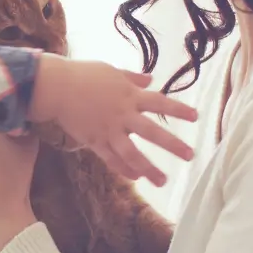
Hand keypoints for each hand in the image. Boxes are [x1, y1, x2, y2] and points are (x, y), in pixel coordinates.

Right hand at [29, 56, 196, 185]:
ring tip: (163, 181)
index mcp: (129, 95)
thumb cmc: (83, 74)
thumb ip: (133, 77)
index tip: (196, 117)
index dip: (179, 110)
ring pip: (132, 153)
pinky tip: (136, 177)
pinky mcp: (94, 140)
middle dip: (172, 145)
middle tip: (190, 156)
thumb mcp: (112, 71)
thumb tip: (150, 78)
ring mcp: (108, 130)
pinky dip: (124, 169)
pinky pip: (111, 158)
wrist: (56, 87)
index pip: (160, 103)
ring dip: (148, 169)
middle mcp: (122, 114)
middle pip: (152, 132)